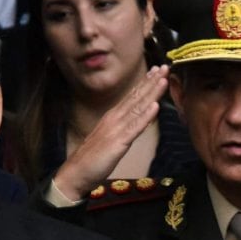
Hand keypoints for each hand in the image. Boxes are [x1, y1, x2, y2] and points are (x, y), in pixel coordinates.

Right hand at [52, 65, 168, 201]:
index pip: (132, 97)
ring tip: (163, 79)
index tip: (157, 71)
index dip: (145, 84)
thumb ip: (123, 129)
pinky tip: (155, 106)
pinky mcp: (118, 142)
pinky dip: (145, 116)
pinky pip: (135, 127)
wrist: (76, 173)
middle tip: (165, 66)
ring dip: (151, 93)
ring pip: (137, 107)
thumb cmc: (92, 159)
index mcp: (113, 118)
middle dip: (151, 81)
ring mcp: (116, 129)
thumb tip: (135, 122)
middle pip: (136, 97)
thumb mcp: (111, 140)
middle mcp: (115, 119)